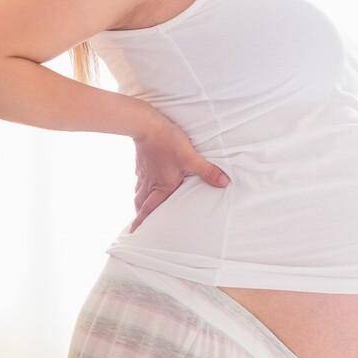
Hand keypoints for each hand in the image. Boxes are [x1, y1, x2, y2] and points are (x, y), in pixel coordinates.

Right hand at [129, 111, 229, 232]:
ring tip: (143, 204)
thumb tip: (224, 183)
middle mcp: (150, 181)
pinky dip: (142, 183)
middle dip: (140, 213)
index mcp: (161, 185)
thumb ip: (208, 171)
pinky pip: (140, 177)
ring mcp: (144, 171)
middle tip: (140, 221)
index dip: (141, 221)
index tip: (134, 232)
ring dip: (141, 199)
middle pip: (140, 202)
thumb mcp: (191, 158)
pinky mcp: (142, 161)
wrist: (147, 124)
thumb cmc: (168, 142)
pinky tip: (148, 179)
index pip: (149, 209)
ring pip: (139, 190)